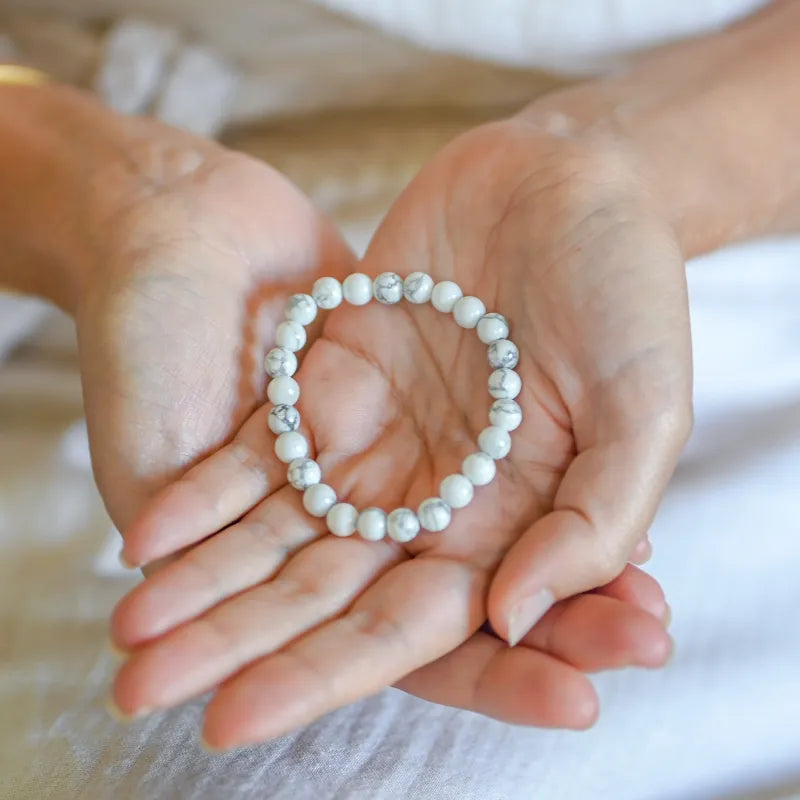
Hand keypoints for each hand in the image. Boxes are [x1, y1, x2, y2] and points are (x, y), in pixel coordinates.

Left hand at [109, 118, 682, 748]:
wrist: (568, 182)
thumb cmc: (629, 289)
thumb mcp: (643, 406)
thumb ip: (593, 520)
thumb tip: (510, 618)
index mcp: (505, 525)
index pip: (405, 628)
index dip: (322, 674)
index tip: (238, 718)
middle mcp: (432, 498)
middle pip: (322, 592)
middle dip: (238, 644)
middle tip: (141, 696)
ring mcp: (379, 442)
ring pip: (278, 532)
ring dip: (205, 583)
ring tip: (130, 632)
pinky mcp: (335, 383)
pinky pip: (262, 452)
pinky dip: (206, 494)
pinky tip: (146, 537)